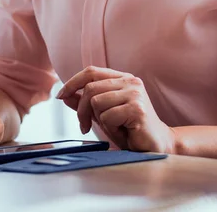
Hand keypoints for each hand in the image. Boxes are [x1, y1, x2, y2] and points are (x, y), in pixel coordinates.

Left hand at [56, 66, 175, 152]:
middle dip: (82, 111)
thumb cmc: (129, 129)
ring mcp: (135, 93)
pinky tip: (124, 132)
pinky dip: (111, 129)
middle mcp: (130, 81)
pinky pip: (107, 117)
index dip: (72, 82)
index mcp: (123, 78)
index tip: (60, 96)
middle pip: (90, 88)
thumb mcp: (103, 114)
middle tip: (85, 127)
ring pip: (96, 102)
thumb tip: (64, 95)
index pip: (91, 71)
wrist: (156, 145)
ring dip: (100, 121)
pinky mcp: (137, 109)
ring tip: (115, 127)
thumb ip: (86, 103)